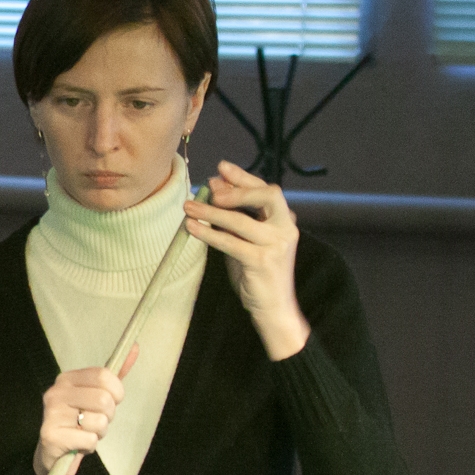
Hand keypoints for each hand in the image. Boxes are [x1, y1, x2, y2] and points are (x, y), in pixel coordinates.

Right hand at [34, 346, 140, 474]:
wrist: (53, 454)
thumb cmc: (78, 422)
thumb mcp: (96, 396)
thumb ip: (114, 376)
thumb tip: (135, 347)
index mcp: (67, 379)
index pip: (103, 375)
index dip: (117, 391)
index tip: (113, 401)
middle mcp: (56, 393)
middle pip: (103, 399)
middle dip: (108, 416)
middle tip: (95, 421)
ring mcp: (51, 414)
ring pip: (98, 422)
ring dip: (99, 433)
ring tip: (85, 433)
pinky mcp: (51, 436)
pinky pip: (89, 440)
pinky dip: (89, 446)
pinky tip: (78, 444)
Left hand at [184, 160, 310, 360]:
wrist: (273, 306)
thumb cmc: (256, 272)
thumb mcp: (245, 239)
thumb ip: (234, 215)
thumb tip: (213, 186)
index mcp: (284, 220)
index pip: (266, 190)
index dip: (243, 177)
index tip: (221, 167)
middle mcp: (286, 228)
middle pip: (267, 195)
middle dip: (236, 189)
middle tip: (210, 189)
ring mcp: (276, 244)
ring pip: (242, 220)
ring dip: (211, 212)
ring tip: (188, 207)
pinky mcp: (262, 261)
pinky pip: (230, 243)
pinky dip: (208, 233)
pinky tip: (192, 228)